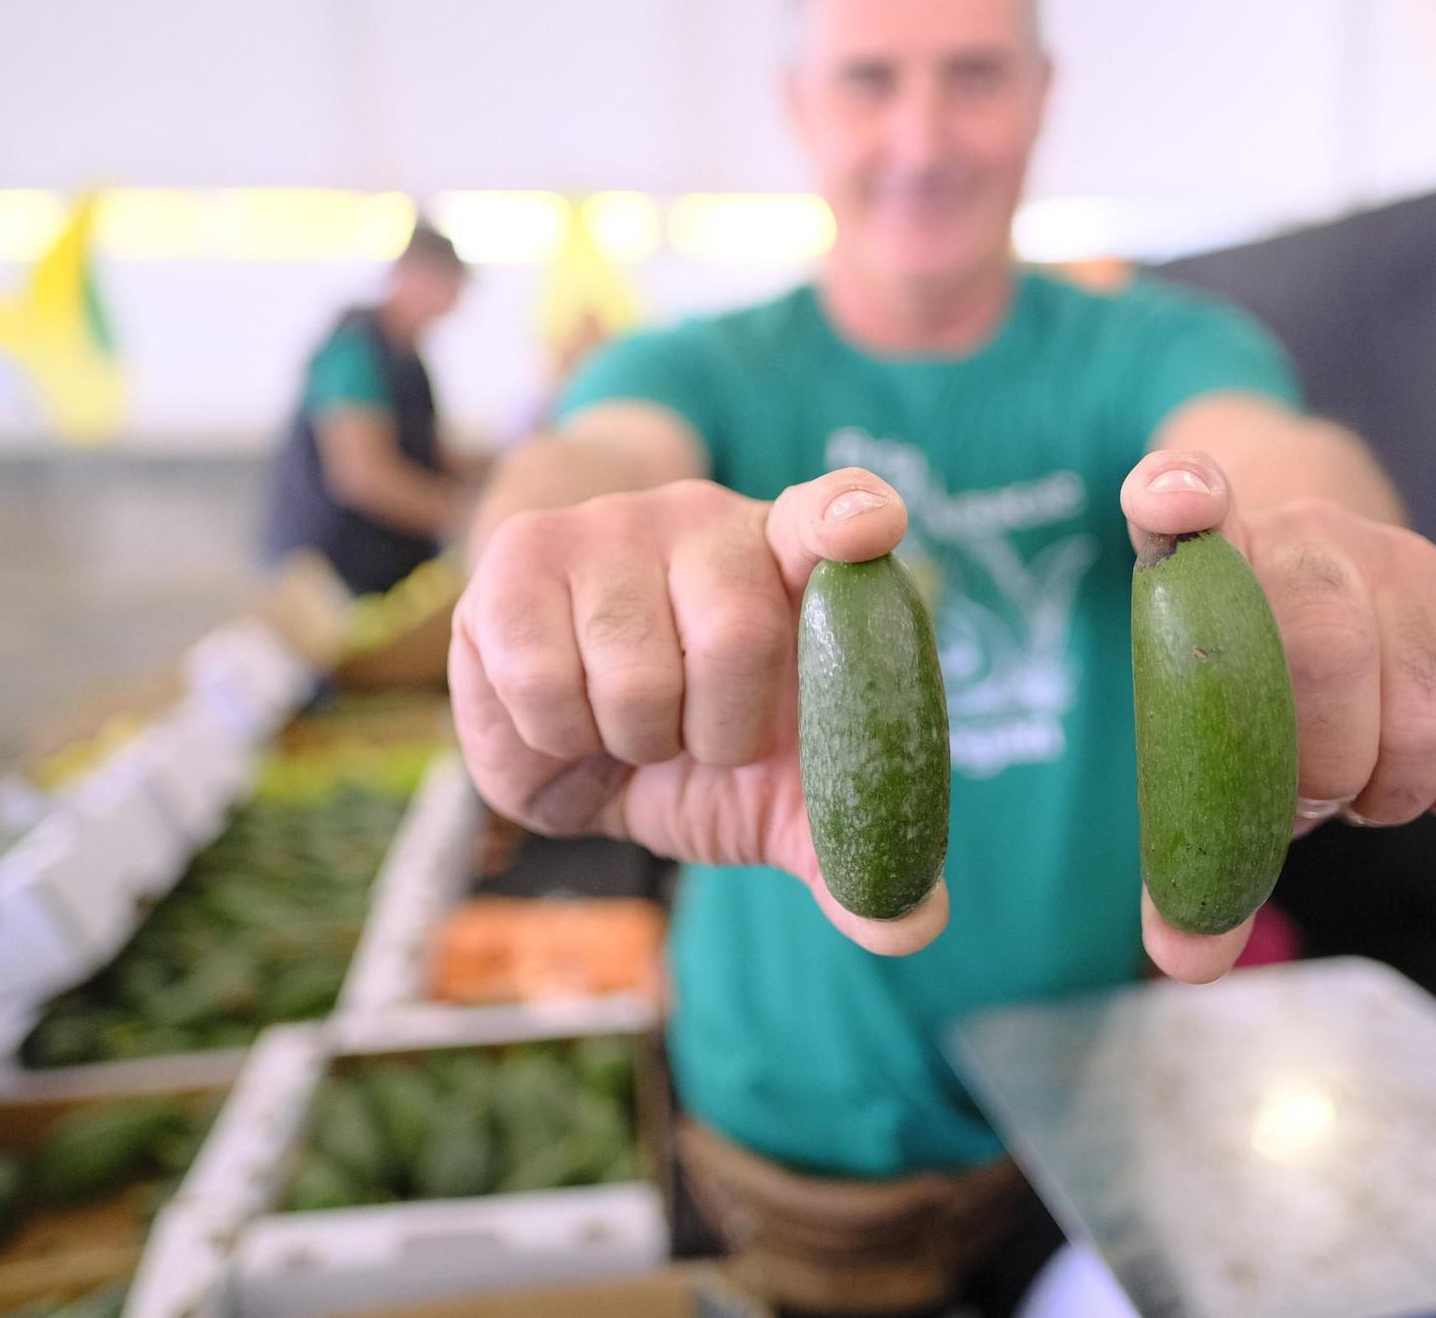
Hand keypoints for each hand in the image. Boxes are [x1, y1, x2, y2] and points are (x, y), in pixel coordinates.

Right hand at [449, 470, 948, 955]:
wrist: (574, 714)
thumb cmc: (702, 738)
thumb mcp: (777, 798)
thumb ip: (845, 850)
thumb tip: (915, 924)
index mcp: (800, 561)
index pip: (835, 512)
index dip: (852, 516)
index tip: (872, 528)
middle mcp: (712, 522)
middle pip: (737, 634)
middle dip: (717, 732)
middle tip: (698, 738)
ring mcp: (613, 524)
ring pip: (629, 671)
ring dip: (629, 739)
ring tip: (627, 722)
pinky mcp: (520, 553)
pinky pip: (539, 677)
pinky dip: (553, 736)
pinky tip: (566, 714)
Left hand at [1120, 450, 1435, 983]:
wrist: (1325, 589)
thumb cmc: (1247, 684)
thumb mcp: (1198, 748)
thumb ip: (1190, 845)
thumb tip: (1188, 962)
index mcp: (1201, 559)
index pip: (1178, 496)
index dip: (1177, 497)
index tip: (1175, 502)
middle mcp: (1301, 531)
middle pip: (1324, 650)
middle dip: (1320, 767)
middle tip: (1309, 796)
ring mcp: (1398, 552)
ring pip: (1423, 705)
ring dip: (1391, 787)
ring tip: (1357, 777)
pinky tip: (1423, 776)